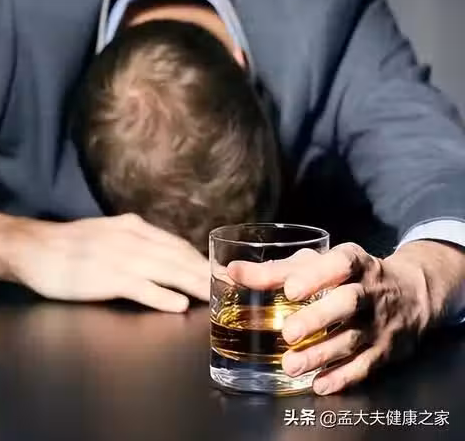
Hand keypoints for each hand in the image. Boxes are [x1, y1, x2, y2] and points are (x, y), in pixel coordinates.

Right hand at [0, 211, 208, 311]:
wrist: (32, 247)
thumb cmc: (68, 244)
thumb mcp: (106, 234)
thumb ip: (134, 243)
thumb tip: (162, 258)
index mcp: (132, 227)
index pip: (175, 244)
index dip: (198, 258)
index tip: (217, 271)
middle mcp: (131, 239)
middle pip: (176, 256)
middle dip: (204, 272)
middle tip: (227, 286)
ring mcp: (119, 258)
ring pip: (165, 270)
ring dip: (192, 284)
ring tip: (214, 296)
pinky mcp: (105, 277)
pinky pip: (139, 287)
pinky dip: (160, 296)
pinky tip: (177, 305)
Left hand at [228, 240, 464, 394]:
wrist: (412, 293)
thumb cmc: (348, 275)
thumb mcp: (318, 264)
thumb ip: (276, 270)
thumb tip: (233, 272)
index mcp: (353, 261)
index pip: (338, 264)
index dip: (316, 277)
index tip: (290, 289)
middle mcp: (369, 290)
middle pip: (347, 303)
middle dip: (317, 318)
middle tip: (288, 332)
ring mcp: (379, 321)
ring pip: (352, 338)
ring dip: (322, 354)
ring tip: (291, 365)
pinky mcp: (385, 349)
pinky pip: (365, 365)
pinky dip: (343, 377)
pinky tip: (319, 384)